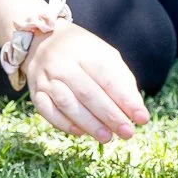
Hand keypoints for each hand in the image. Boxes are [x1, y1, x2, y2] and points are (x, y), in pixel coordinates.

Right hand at [22, 21, 150, 142]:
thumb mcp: (106, 56)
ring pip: (67, 104)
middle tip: (127, 133)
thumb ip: (122, 81)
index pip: (108, 77)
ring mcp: (47, 78)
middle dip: (110, 115)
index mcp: (86, 51)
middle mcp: (63, 64)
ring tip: (107, 137)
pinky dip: (64, 124)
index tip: (142, 118)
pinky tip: (80, 133)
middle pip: (88, 92)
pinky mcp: (35, 92)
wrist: (42, 40)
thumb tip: (136, 111)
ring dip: (89, 123)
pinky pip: (47, 111)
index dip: (126, 99)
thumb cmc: (83, 52)